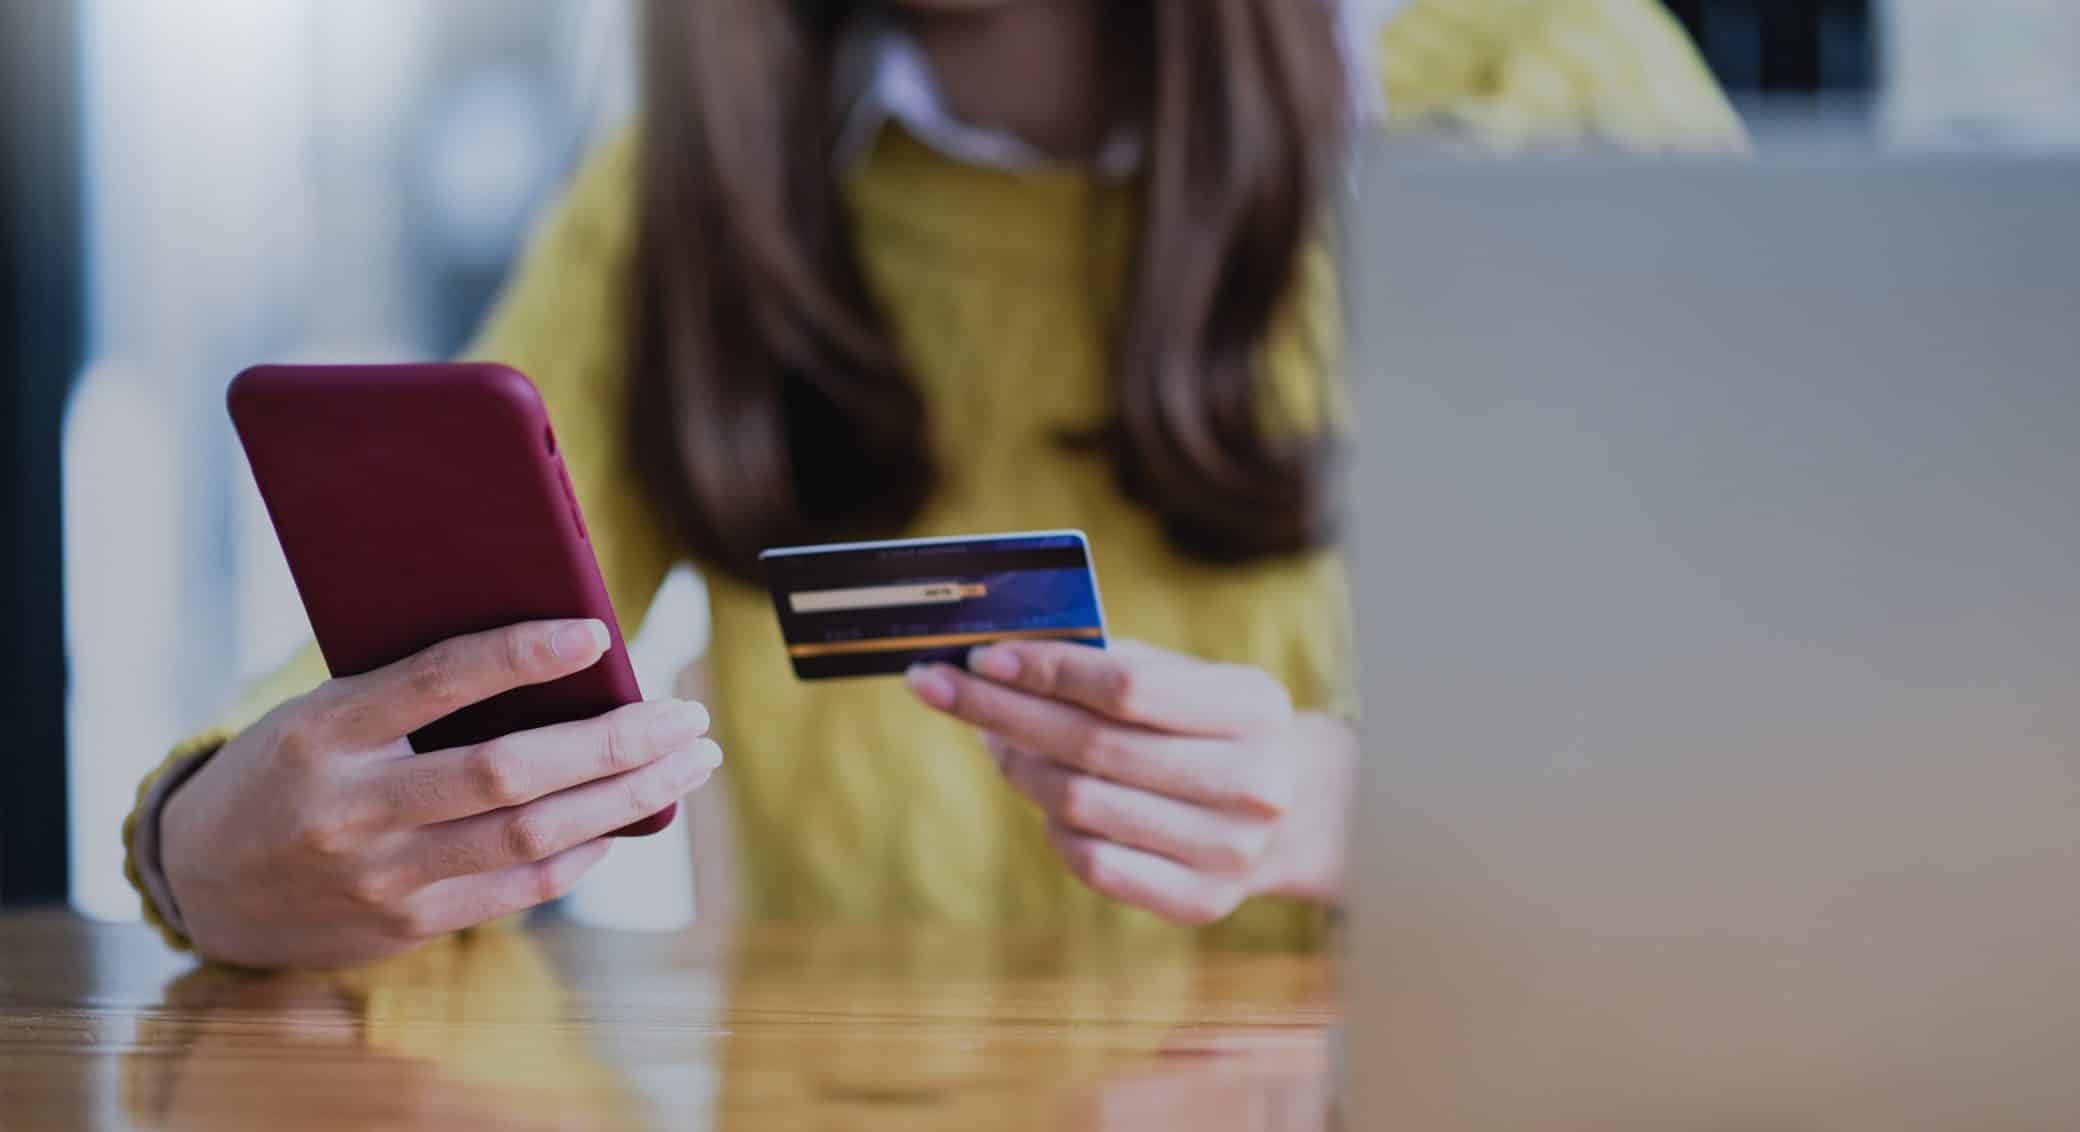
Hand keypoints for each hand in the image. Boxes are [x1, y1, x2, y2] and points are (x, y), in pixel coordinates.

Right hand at [161, 619, 720, 968]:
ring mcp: (383, 876)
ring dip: (627, 798)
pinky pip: (519, 888)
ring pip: (532, 837)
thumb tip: (559, 660)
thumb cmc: (288, 769)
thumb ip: (414, 691)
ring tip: (687, 763)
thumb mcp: (323, 711)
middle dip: (616, 744)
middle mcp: (353, 809)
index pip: (437, 681)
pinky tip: (626, 819)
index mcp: (325, 731)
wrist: (203, 883)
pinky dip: (583, 851)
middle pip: (509, 773)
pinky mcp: (407, 926)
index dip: (521, 656)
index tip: (596, 634)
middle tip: (688, 716)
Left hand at [906, 640, 1353, 923]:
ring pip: (1079, 803)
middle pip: (1092, 745)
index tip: (979, 656)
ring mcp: (1229, 852)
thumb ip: (1115, 664)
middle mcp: (1252, 784)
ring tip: (989, 736)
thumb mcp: (1194, 680)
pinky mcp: (1201, 902)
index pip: (1126, 686)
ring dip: (1016, 764)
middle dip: (1000, 711)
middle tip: (938, 686)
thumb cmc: (1217, 727)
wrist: (1297, 812)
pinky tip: (1040, 794)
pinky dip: (1050, 823)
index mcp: (1254, 709)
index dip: (1045, 670)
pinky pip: (1090, 861)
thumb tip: (1002, 661)